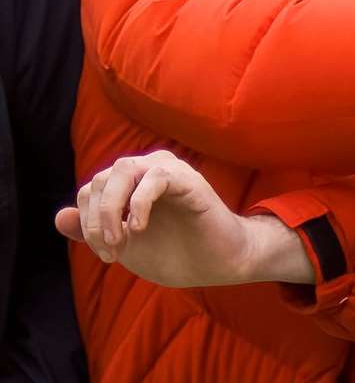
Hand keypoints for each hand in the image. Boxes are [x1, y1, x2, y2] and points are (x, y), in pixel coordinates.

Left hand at [55, 150, 308, 286]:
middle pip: (100, 178)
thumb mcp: (124, 246)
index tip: (106, 255)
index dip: (87, 223)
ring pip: (123, 169)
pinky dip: (139, 202)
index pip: (90, 189)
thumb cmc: (175, 252)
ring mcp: (169, 172)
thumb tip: (59, 217)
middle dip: (96, 219)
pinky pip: (155, 177)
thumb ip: (92, 232)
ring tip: (123, 239)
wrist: (218, 264)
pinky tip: (140, 227)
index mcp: (131, 184)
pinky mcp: (189, 180)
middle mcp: (148, 169)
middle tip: (111, 251)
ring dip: (112, 209)